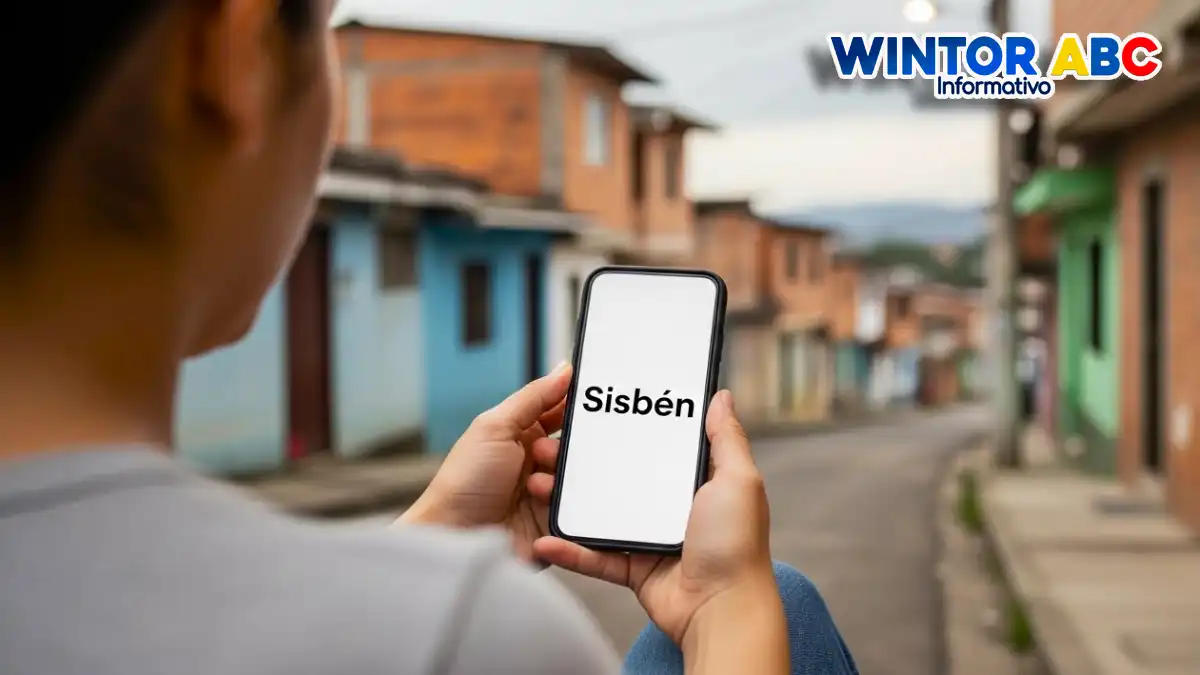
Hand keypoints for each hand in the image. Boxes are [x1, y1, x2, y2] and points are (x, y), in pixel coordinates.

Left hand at [398, 363, 570, 562]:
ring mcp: (547, 491)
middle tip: (547, 451)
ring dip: (561, 475)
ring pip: (580, 475)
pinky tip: (541, 501)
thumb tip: (563, 370)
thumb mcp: (495, 427)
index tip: (596, 398)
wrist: (454, 537)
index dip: (576, 405)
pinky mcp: (556, 520)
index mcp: (520, 434)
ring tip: (535, 483)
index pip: (559, 411)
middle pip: (575, 444)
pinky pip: (580, 506)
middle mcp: (536, 461)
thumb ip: (533, 397)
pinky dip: (566, 501)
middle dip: (570, 445)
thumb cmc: (464, 482)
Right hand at [532, 390, 777, 644]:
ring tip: (536, 484)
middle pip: (620, 479)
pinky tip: (544, 539)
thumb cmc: (736, 545)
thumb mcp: (738, 479)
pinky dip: (570, 552)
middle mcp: (672, 508)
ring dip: (567, 503)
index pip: (657, 449)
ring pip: (600, 515)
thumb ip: (726, 439)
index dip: (630, 430)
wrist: (723, 609)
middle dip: (584, 464)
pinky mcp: (634, 570)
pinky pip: (596, 557)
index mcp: (696, 483)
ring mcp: (651, 539)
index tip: (596, 413)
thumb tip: (721, 397)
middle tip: (552, 448)